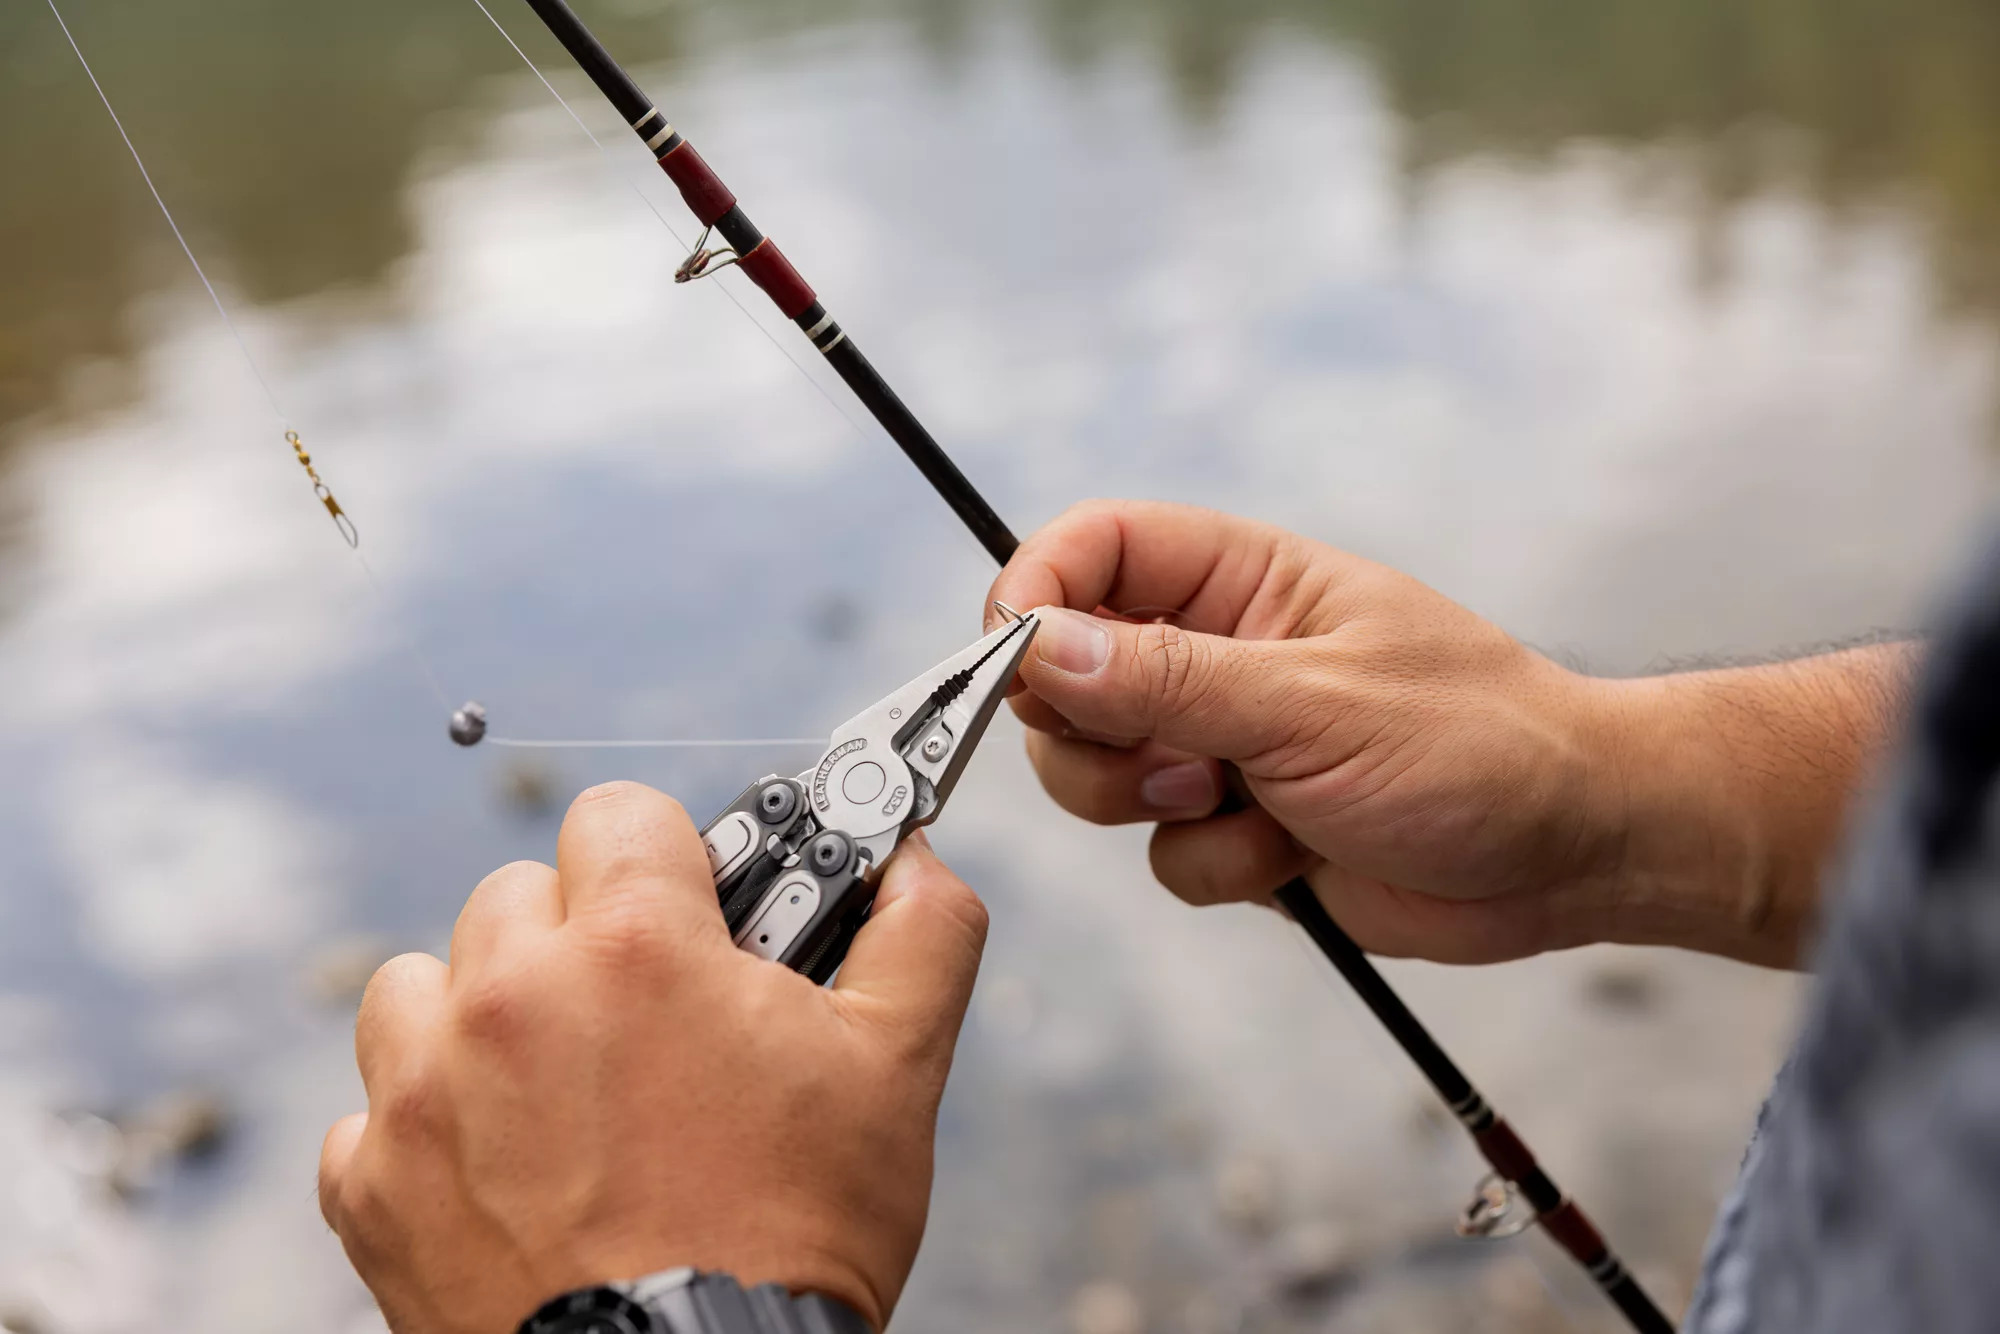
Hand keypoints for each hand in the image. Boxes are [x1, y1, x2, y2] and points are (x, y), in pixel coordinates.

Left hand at [317, 782, 986, 1333]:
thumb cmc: (794, 1239)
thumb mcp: (897, 1071)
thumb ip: (919, 933)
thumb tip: (913, 859)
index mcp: (635, 945)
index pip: (620, 814)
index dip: (667, 860)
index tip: (691, 914)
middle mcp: (511, 997)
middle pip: (521, 894)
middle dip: (582, 939)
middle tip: (644, 1019)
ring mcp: (425, 1091)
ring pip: (423, 984)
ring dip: (482, 1016)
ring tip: (558, 1089)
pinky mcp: (373, 1187)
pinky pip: (374, 1108)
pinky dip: (428, 1128)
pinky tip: (502, 1171)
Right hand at [990, 500, 1911, 966]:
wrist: (1573, 853)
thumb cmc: (1480, 743)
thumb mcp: (1314, 704)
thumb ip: (1167, 680)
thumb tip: (1036, 647)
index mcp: (1242, 582)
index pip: (1096, 549)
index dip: (1037, 592)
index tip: (1012, 655)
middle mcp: (1220, 655)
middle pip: (1071, 677)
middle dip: (1095, 735)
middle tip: (1173, 761)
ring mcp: (1227, 745)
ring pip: (1103, 776)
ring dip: (1161, 808)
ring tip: (1255, 805)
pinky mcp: (1241, 827)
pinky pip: (1165, 855)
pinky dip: (1221, 865)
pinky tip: (1301, 854)